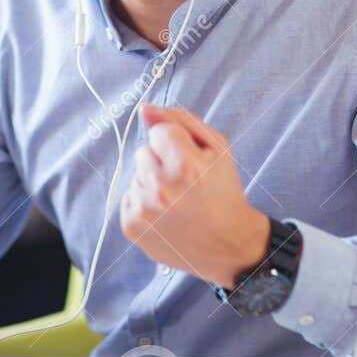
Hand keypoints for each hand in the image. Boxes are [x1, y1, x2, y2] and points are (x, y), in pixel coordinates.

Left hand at [119, 103, 270, 287]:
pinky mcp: (131, 226)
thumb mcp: (217, 148)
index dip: (177, 144)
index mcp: (184, 164)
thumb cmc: (223, 192)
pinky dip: (144, 202)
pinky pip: (128, 197)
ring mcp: (143, 208)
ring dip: (152, 183)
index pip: (158, 132)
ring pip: (136, 174)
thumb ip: (180, 120)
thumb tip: (144, 109)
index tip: (191, 163)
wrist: (228, 246)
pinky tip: (165, 214)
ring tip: (177, 201)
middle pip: (143, 151)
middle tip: (185, 183)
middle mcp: (159, 187)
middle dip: (162, 162)